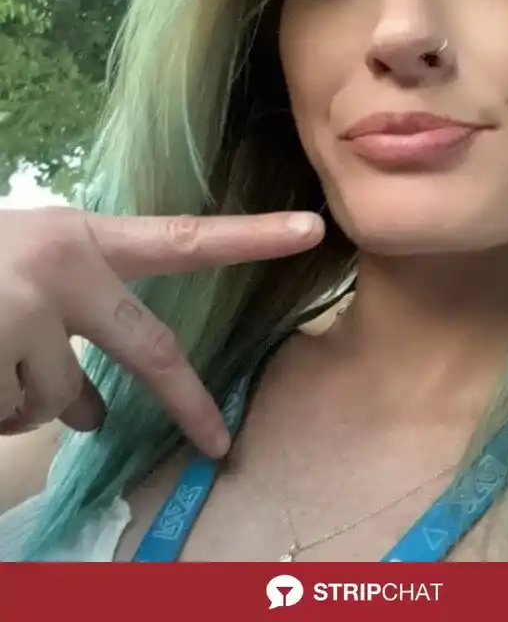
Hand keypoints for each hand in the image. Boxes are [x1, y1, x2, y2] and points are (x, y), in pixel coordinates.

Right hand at [0, 207, 323, 457]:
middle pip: (149, 352)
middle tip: (217, 441)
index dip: (252, 236)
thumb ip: (70, 329)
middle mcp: (62, 271)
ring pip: (52, 403)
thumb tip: (89, 415)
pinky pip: (4, 417)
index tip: (313, 230)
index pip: (185, 240)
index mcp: (80, 240)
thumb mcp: (22, 276)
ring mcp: (20, 315)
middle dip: (187, 402)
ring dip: (21, 400)